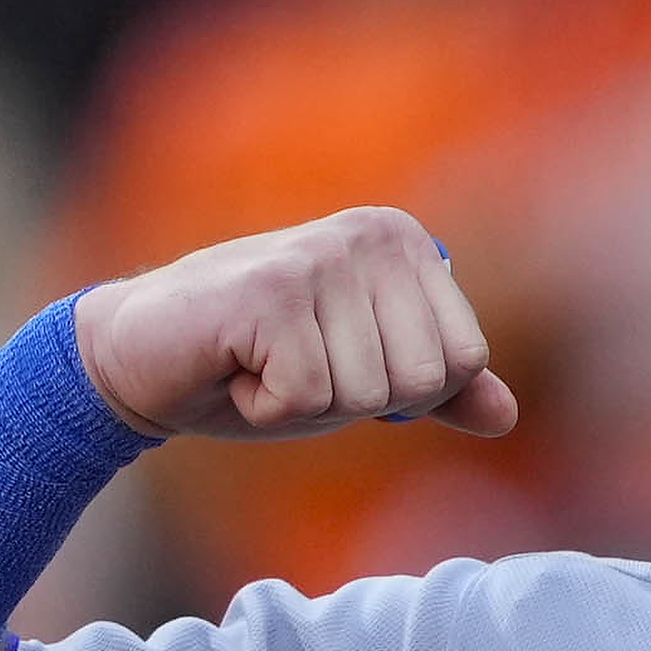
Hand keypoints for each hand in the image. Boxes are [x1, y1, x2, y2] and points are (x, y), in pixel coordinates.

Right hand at [73, 207, 519, 443]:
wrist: (141, 355)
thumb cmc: (258, 365)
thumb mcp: (363, 376)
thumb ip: (439, 391)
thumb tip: (508, 416)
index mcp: (405, 244)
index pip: (465, 362)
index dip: (402, 393)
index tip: (339, 362)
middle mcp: (371, 234)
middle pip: (424, 380)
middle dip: (356, 400)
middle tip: (294, 365)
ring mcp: (320, 258)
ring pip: (368, 393)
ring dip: (308, 404)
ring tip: (263, 362)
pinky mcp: (270, 293)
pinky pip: (309, 399)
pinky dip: (267, 407)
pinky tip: (235, 368)